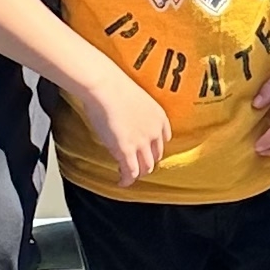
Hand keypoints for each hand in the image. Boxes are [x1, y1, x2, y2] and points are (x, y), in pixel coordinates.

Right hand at [78, 63, 173, 189]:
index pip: (164, 140)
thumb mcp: (135, 99)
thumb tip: (127, 121)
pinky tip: (121, 182)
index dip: (154, 148)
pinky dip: (127, 180)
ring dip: (137, 173)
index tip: (145, 151)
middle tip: (135, 165)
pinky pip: (131, 172)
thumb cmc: (114, 86)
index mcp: (159, 117)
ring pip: (146, 167)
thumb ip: (137, 114)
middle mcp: (155, 132)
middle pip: (156, 156)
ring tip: (128, 175)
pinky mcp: (127, 150)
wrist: (106, 86)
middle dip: (146, 162)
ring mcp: (142, 143)